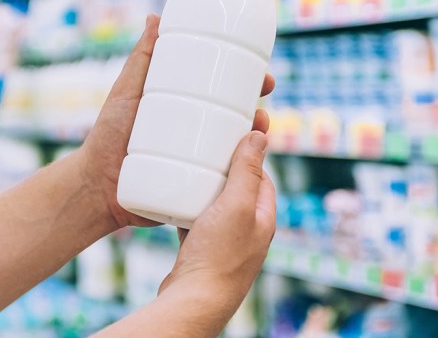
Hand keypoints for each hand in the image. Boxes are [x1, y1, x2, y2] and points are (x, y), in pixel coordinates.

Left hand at [79, 14, 275, 229]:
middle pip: (237, 120)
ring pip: (237, 150)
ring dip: (255, 142)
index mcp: (185, 108)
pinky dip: (243, 175)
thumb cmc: (107, 134)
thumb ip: (142, 58)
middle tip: (262, 109)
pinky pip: (226, 182)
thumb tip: (155, 17)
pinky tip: (253, 169)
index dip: (248, 83)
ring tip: (258, 133)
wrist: (95, 185)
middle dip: (258, 113)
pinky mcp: (197, 188)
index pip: (225, 92)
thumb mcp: (127, 91)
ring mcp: (199, 162)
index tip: (263, 75)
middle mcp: (197, 134)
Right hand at [157, 131, 275, 310]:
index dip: (249, 153)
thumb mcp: (237, 204)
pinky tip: (173, 203)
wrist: (194, 301)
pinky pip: (196, 223)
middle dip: (223, 169)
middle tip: (205, 150)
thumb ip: (248, 171)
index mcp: (263, 218)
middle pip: (238, 189)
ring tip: (188, 172)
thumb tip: (261, 136)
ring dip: (203, 188)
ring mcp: (226, 244)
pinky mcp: (203, 253)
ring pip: (216, 206)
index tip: (232, 136)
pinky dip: (187, 210)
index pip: (261, 176)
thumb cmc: (219, 255)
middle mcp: (249, 232)